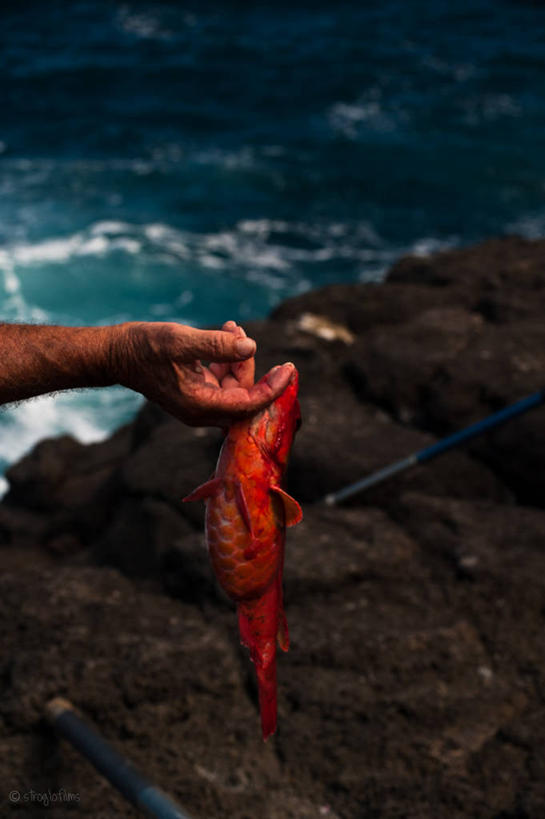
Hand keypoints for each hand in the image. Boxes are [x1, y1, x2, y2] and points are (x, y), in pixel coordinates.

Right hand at [114, 319, 293, 426]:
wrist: (117, 353)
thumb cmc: (144, 347)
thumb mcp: (181, 341)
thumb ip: (217, 345)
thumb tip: (251, 346)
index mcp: (201, 406)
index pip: (249, 404)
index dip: (272, 389)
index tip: (289, 369)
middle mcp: (203, 410)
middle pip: (245, 393)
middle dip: (248, 362)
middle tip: (238, 331)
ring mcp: (200, 401)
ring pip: (236, 383)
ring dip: (238, 355)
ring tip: (230, 327)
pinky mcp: (197, 390)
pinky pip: (224, 378)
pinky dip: (228, 357)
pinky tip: (225, 333)